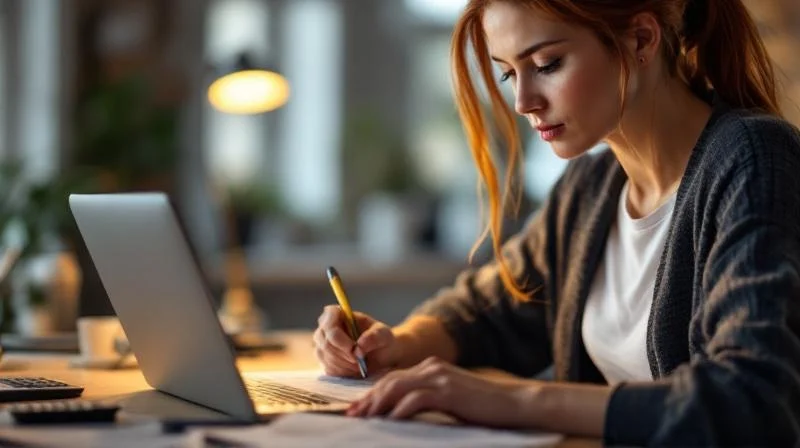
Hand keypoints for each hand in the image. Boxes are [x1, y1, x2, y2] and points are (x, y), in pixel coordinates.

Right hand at [313, 305, 401, 377]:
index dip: (338, 335)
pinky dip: (343, 371)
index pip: (329, 317)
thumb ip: (374, 336)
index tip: (353, 347)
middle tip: (360, 360)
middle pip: (326, 341)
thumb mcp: (384, 335)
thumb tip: (359, 346)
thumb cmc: (381, 340)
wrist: (380, 355)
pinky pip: (329, 368)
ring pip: (326, 356)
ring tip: (360, 364)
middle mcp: (326, 327)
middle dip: (344, 354)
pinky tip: (354, 369)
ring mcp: (322, 344)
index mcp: (339, 314)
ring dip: (345, 364)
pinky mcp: (324, 360)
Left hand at [346, 356, 534, 426]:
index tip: (357, 409)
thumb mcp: (448, 400)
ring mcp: (439, 377)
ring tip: (364, 418)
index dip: (371, 393)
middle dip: (368, 399)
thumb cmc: (482, 406)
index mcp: (430, 367)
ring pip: (397, 387)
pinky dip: (400, 410)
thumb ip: (426, 399)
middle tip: (352, 415)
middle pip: (389, 381)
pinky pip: (416, 399)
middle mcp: (431, 367)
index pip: (392, 379)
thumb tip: (399, 413)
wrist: (512, 403)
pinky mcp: (448, 390)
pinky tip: (390, 421)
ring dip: (377, 404)